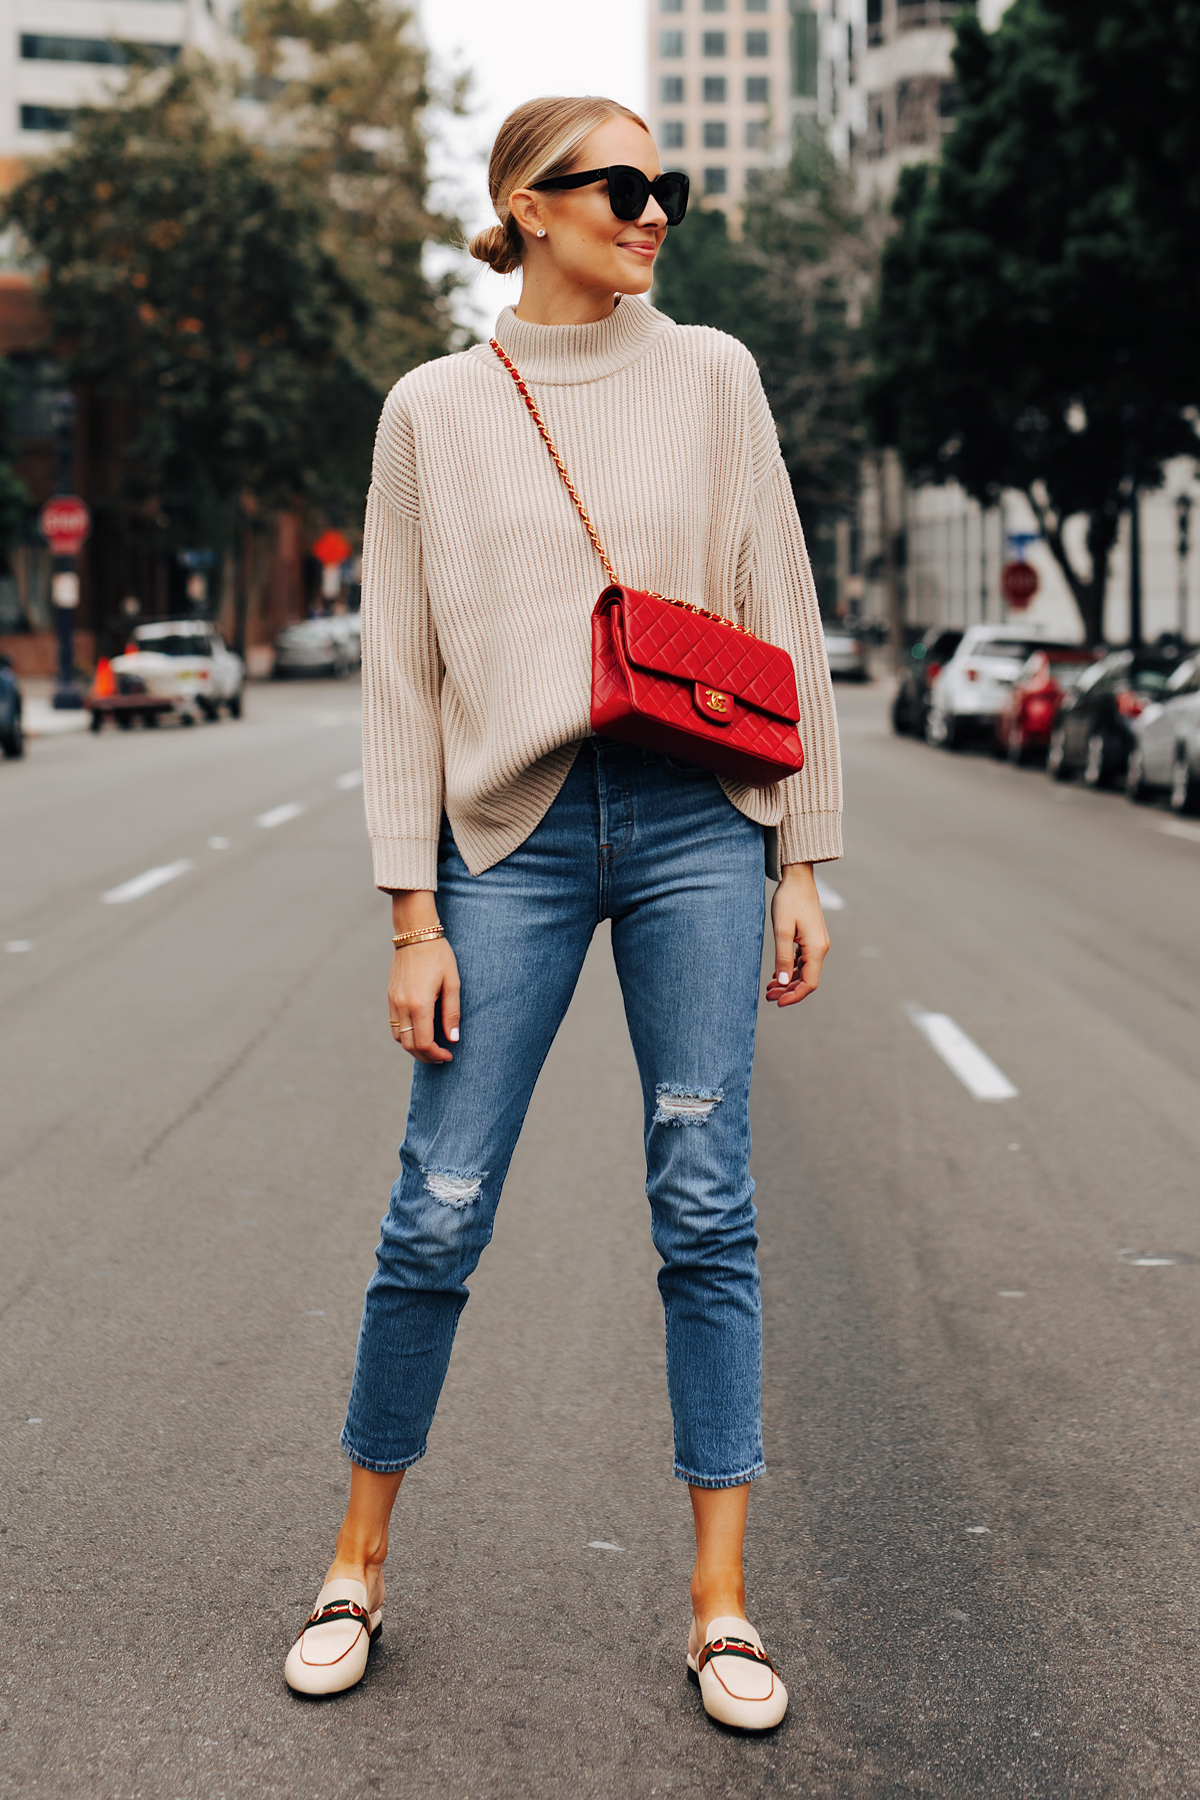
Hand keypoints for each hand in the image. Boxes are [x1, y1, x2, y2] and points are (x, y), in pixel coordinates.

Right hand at [388, 939, 460, 1063]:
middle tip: (440, 1056)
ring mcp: (393, 1001)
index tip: (448, 1055)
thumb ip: (452, 1013)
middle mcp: (402, 1005)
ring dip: (413, 1047)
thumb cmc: (438, 956)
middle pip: (409, 1045)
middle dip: (425, 1056)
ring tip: (430, 1046)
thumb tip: (453, 1038)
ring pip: (398, 1037)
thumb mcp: (452, 983)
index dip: (436, 1054)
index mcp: (419, 1004)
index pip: (424, 1042)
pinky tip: (419, 1031)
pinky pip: (394, 1024)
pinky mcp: (390, 996)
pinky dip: (405, 1035)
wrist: (415, 933)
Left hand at [765, 862, 829, 1008]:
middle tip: (768, 996)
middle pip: (808, 979)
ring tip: (770, 987)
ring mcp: (817, 943)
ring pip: (805, 971)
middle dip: (789, 991)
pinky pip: (803, 961)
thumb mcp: (782, 930)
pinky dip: (791, 969)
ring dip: (789, 981)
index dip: (794, 996)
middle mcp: (820, 948)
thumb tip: (784, 983)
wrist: (798, 878)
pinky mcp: (811, 938)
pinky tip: (778, 973)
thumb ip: (783, 957)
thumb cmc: (789, 900)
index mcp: (816, 949)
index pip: (810, 983)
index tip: (777, 1003)